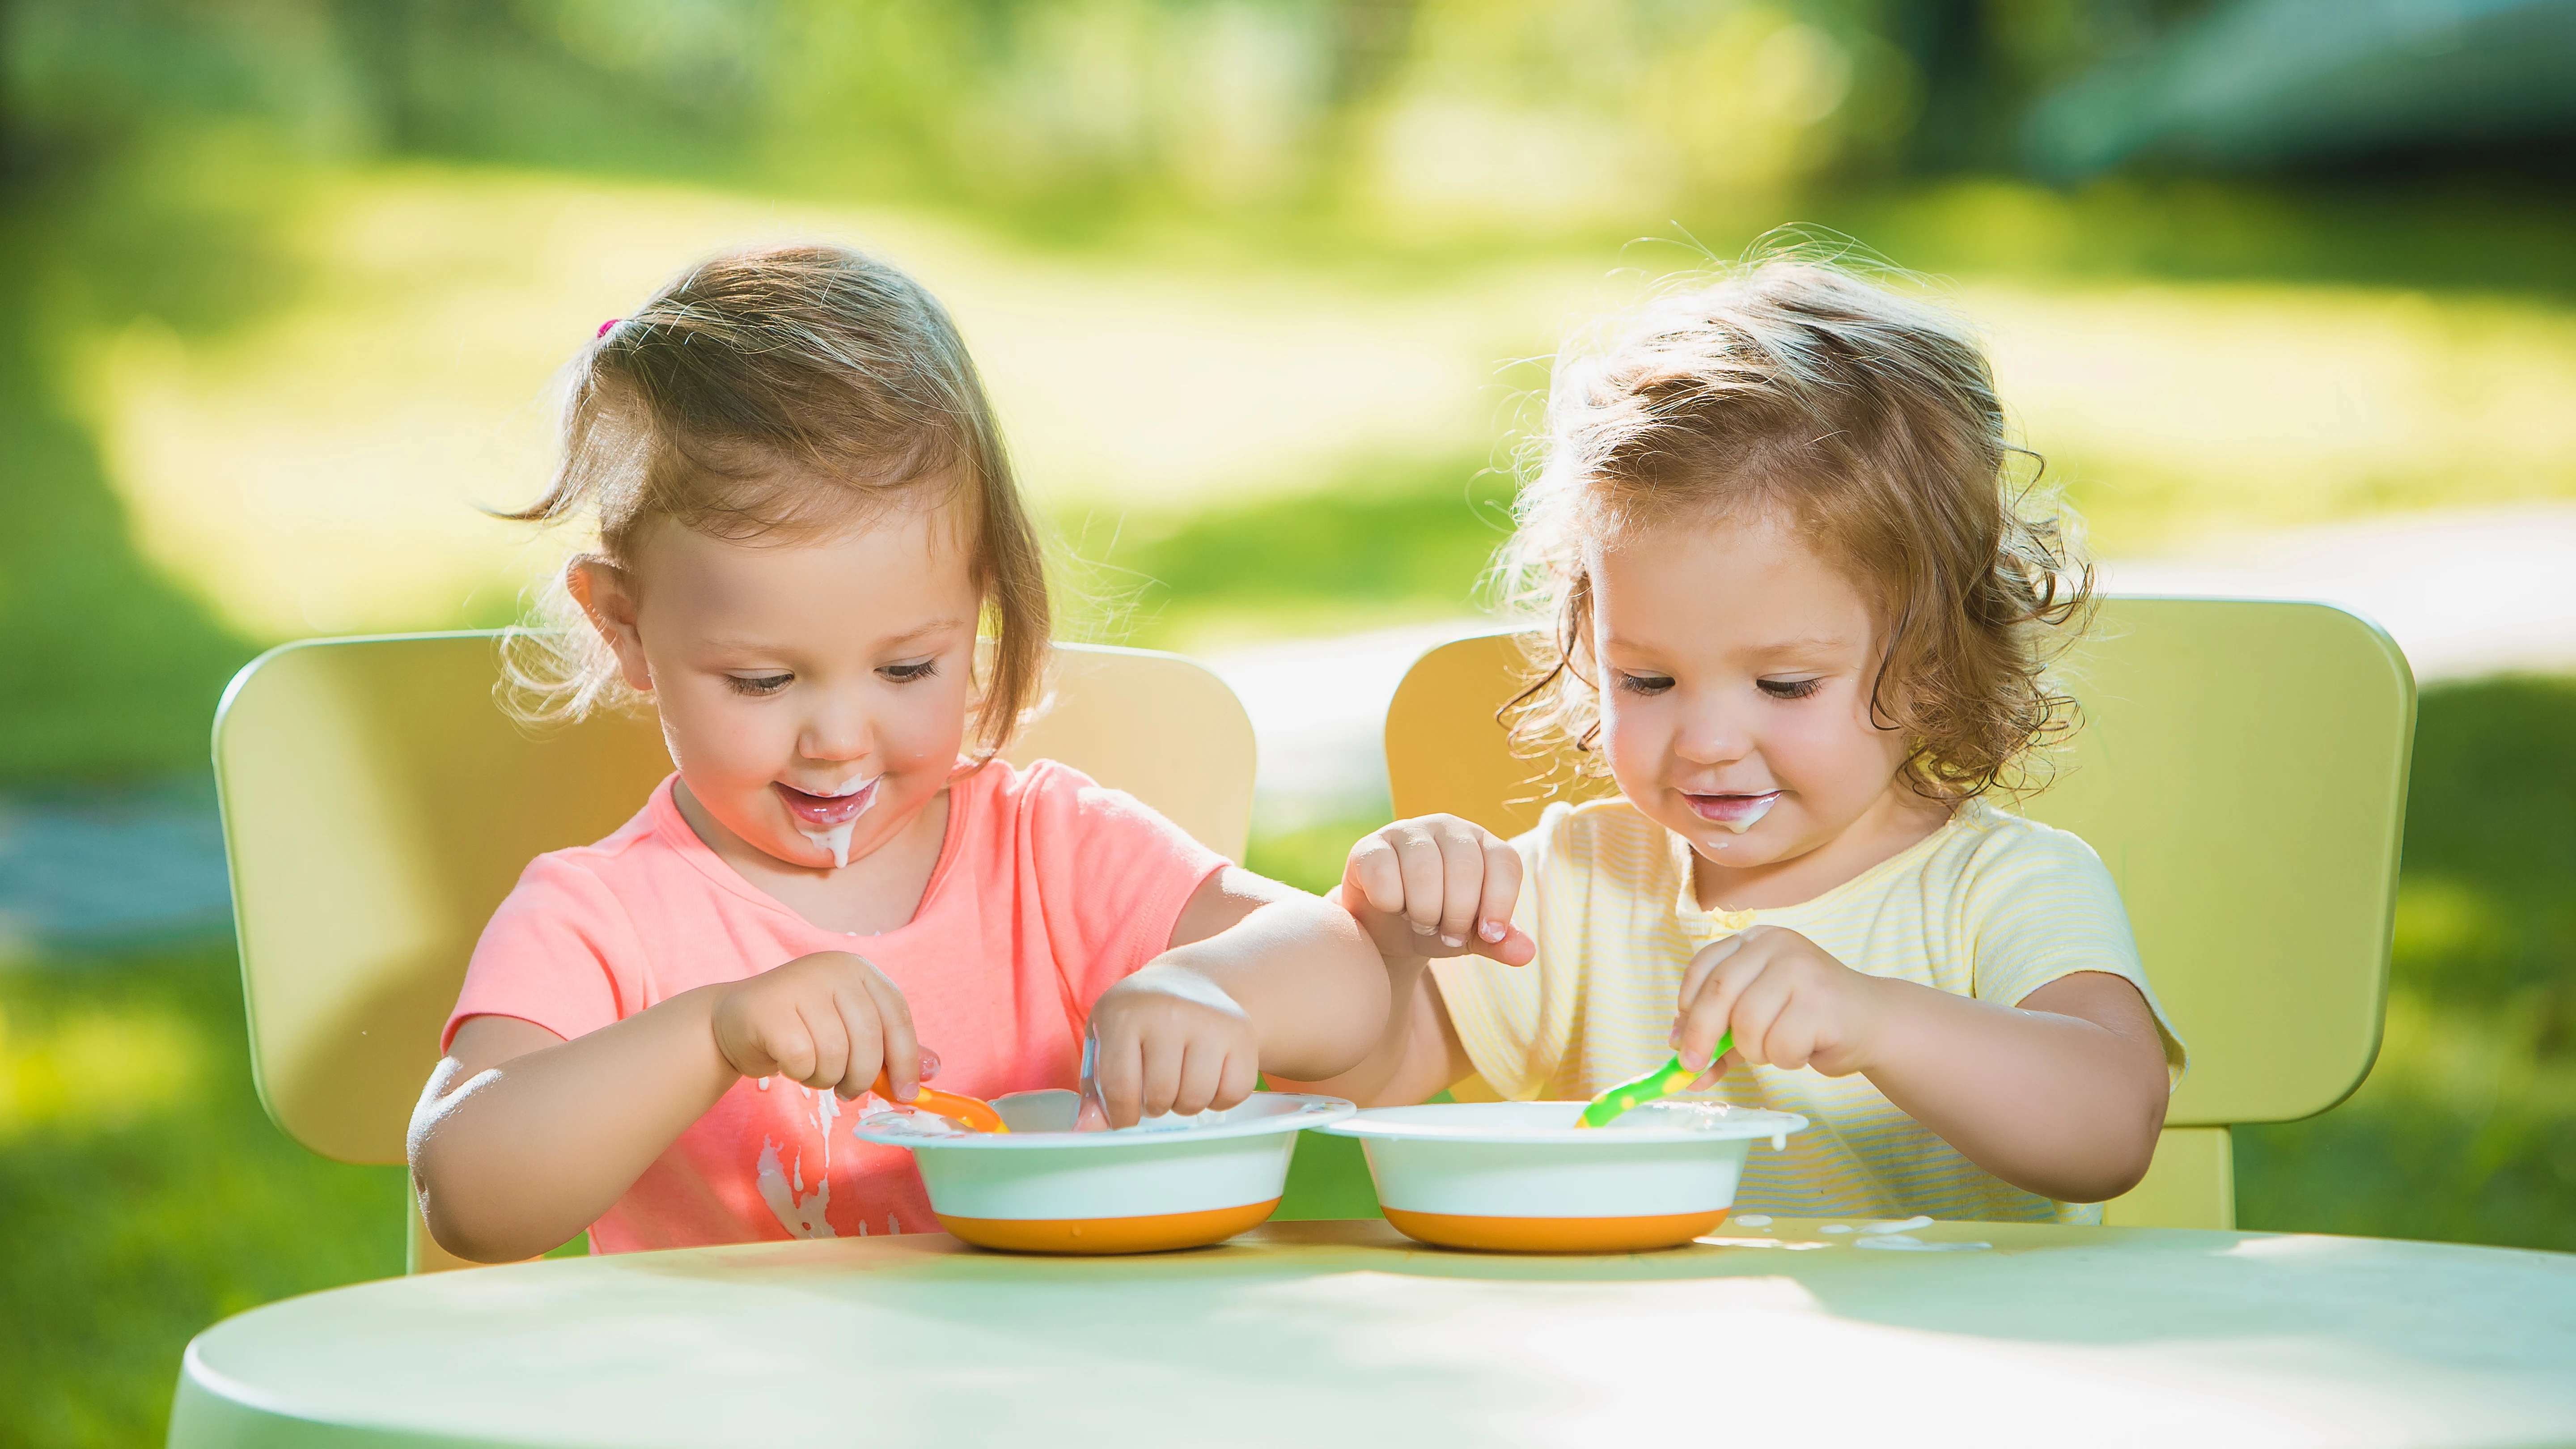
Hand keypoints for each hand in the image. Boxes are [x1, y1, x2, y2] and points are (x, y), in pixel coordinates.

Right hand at [708, 951, 920, 1100]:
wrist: (735, 1022)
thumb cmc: (802, 1029)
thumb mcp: (851, 1031)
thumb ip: (891, 1047)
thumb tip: (934, 1069)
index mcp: (859, 970)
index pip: (897, 1015)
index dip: (906, 1059)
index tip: (907, 1094)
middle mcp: (832, 969)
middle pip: (869, 1037)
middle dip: (864, 1077)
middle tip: (849, 1091)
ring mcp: (799, 984)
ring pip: (835, 1052)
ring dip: (828, 1077)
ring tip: (815, 1072)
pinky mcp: (769, 1009)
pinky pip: (802, 1058)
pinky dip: (801, 1073)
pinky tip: (791, 1065)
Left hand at [1084, 964, 1260, 1126]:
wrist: (1190, 982)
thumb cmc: (1139, 1019)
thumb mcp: (1106, 1040)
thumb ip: (1095, 1088)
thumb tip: (1087, 1130)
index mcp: (1125, 1014)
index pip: (1119, 1087)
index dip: (1120, 1115)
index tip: (1125, 1117)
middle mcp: (1169, 1012)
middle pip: (1161, 1095)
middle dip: (1155, 1106)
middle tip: (1154, 1091)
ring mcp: (1210, 1020)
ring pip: (1197, 1097)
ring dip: (1185, 1104)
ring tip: (1179, 1083)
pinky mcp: (1242, 1032)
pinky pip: (1234, 1091)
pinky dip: (1220, 1097)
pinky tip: (1207, 1078)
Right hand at [1338, 815, 1535, 966]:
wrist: (1385, 929)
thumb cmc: (1437, 923)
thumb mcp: (1471, 935)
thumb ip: (1499, 942)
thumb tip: (1526, 953)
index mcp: (1480, 842)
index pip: (1504, 862)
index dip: (1500, 902)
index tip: (1487, 935)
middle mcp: (1447, 827)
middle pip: (1465, 867)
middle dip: (1458, 914)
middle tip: (1448, 935)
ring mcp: (1406, 831)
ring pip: (1424, 869)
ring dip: (1425, 912)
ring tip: (1422, 922)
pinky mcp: (1370, 846)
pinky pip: (1383, 873)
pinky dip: (1390, 902)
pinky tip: (1391, 907)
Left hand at [1671, 926, 1889, 1081]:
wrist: (1874, 1023)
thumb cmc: (1808, 1020)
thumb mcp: (1756, 1019)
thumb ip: (1719, 1035)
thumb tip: (1678, 1063)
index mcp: (1755, 940)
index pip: (1703, 968)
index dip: (1685, 1008)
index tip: (1678, 1042)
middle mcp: (1777, 945)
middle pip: (1719, 993)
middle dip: (1700, 1036)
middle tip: (1692, 1067)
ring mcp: (1802, 969)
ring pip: (1747, 1024)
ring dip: (1756, 1051)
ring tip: (1779, 1047)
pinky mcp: (1822, 1001)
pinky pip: (1780, 1045)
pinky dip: (1785, 1059)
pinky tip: (1804, 1048)